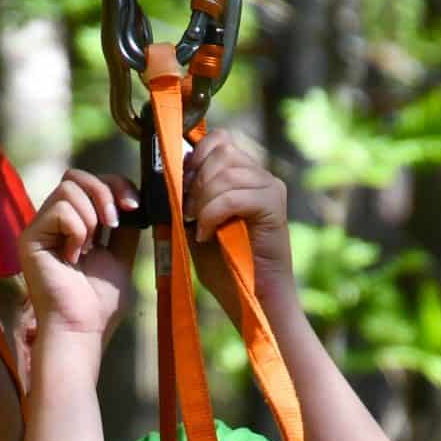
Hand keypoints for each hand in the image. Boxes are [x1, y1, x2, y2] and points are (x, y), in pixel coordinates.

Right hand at [19, 168, 140, 346]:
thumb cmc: (99, 303)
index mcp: (75, 225)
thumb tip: (133, 197)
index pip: (90, 183)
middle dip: (104, 192)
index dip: (115, 184)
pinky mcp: (30, 237)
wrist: (82, 328)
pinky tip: (73, 257)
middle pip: (76, 176)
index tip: (133, 206)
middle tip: (114, 222)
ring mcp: (40, 228)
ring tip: (89, 249)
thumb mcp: (121, 256)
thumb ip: (125, 226)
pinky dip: (77, 230)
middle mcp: (54, 223)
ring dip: (91, 216)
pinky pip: (60, 209)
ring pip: (68, 188)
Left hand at [180, 131, 295, 318]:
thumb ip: (188, 197)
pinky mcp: (274, 205)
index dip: (194, 156)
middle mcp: (260, 176)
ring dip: (202, 200)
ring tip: (197, 226)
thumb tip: (166, 172)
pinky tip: (207, 235)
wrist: (254, 301)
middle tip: (187, 212)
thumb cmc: (226, 268)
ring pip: (224, 171)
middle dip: (195, 179)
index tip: (180, 188)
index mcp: (244, 176)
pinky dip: (212, 214)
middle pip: (221, 150)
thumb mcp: (196, 225)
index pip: (218, 140)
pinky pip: (232, 195)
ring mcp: (270, 188)